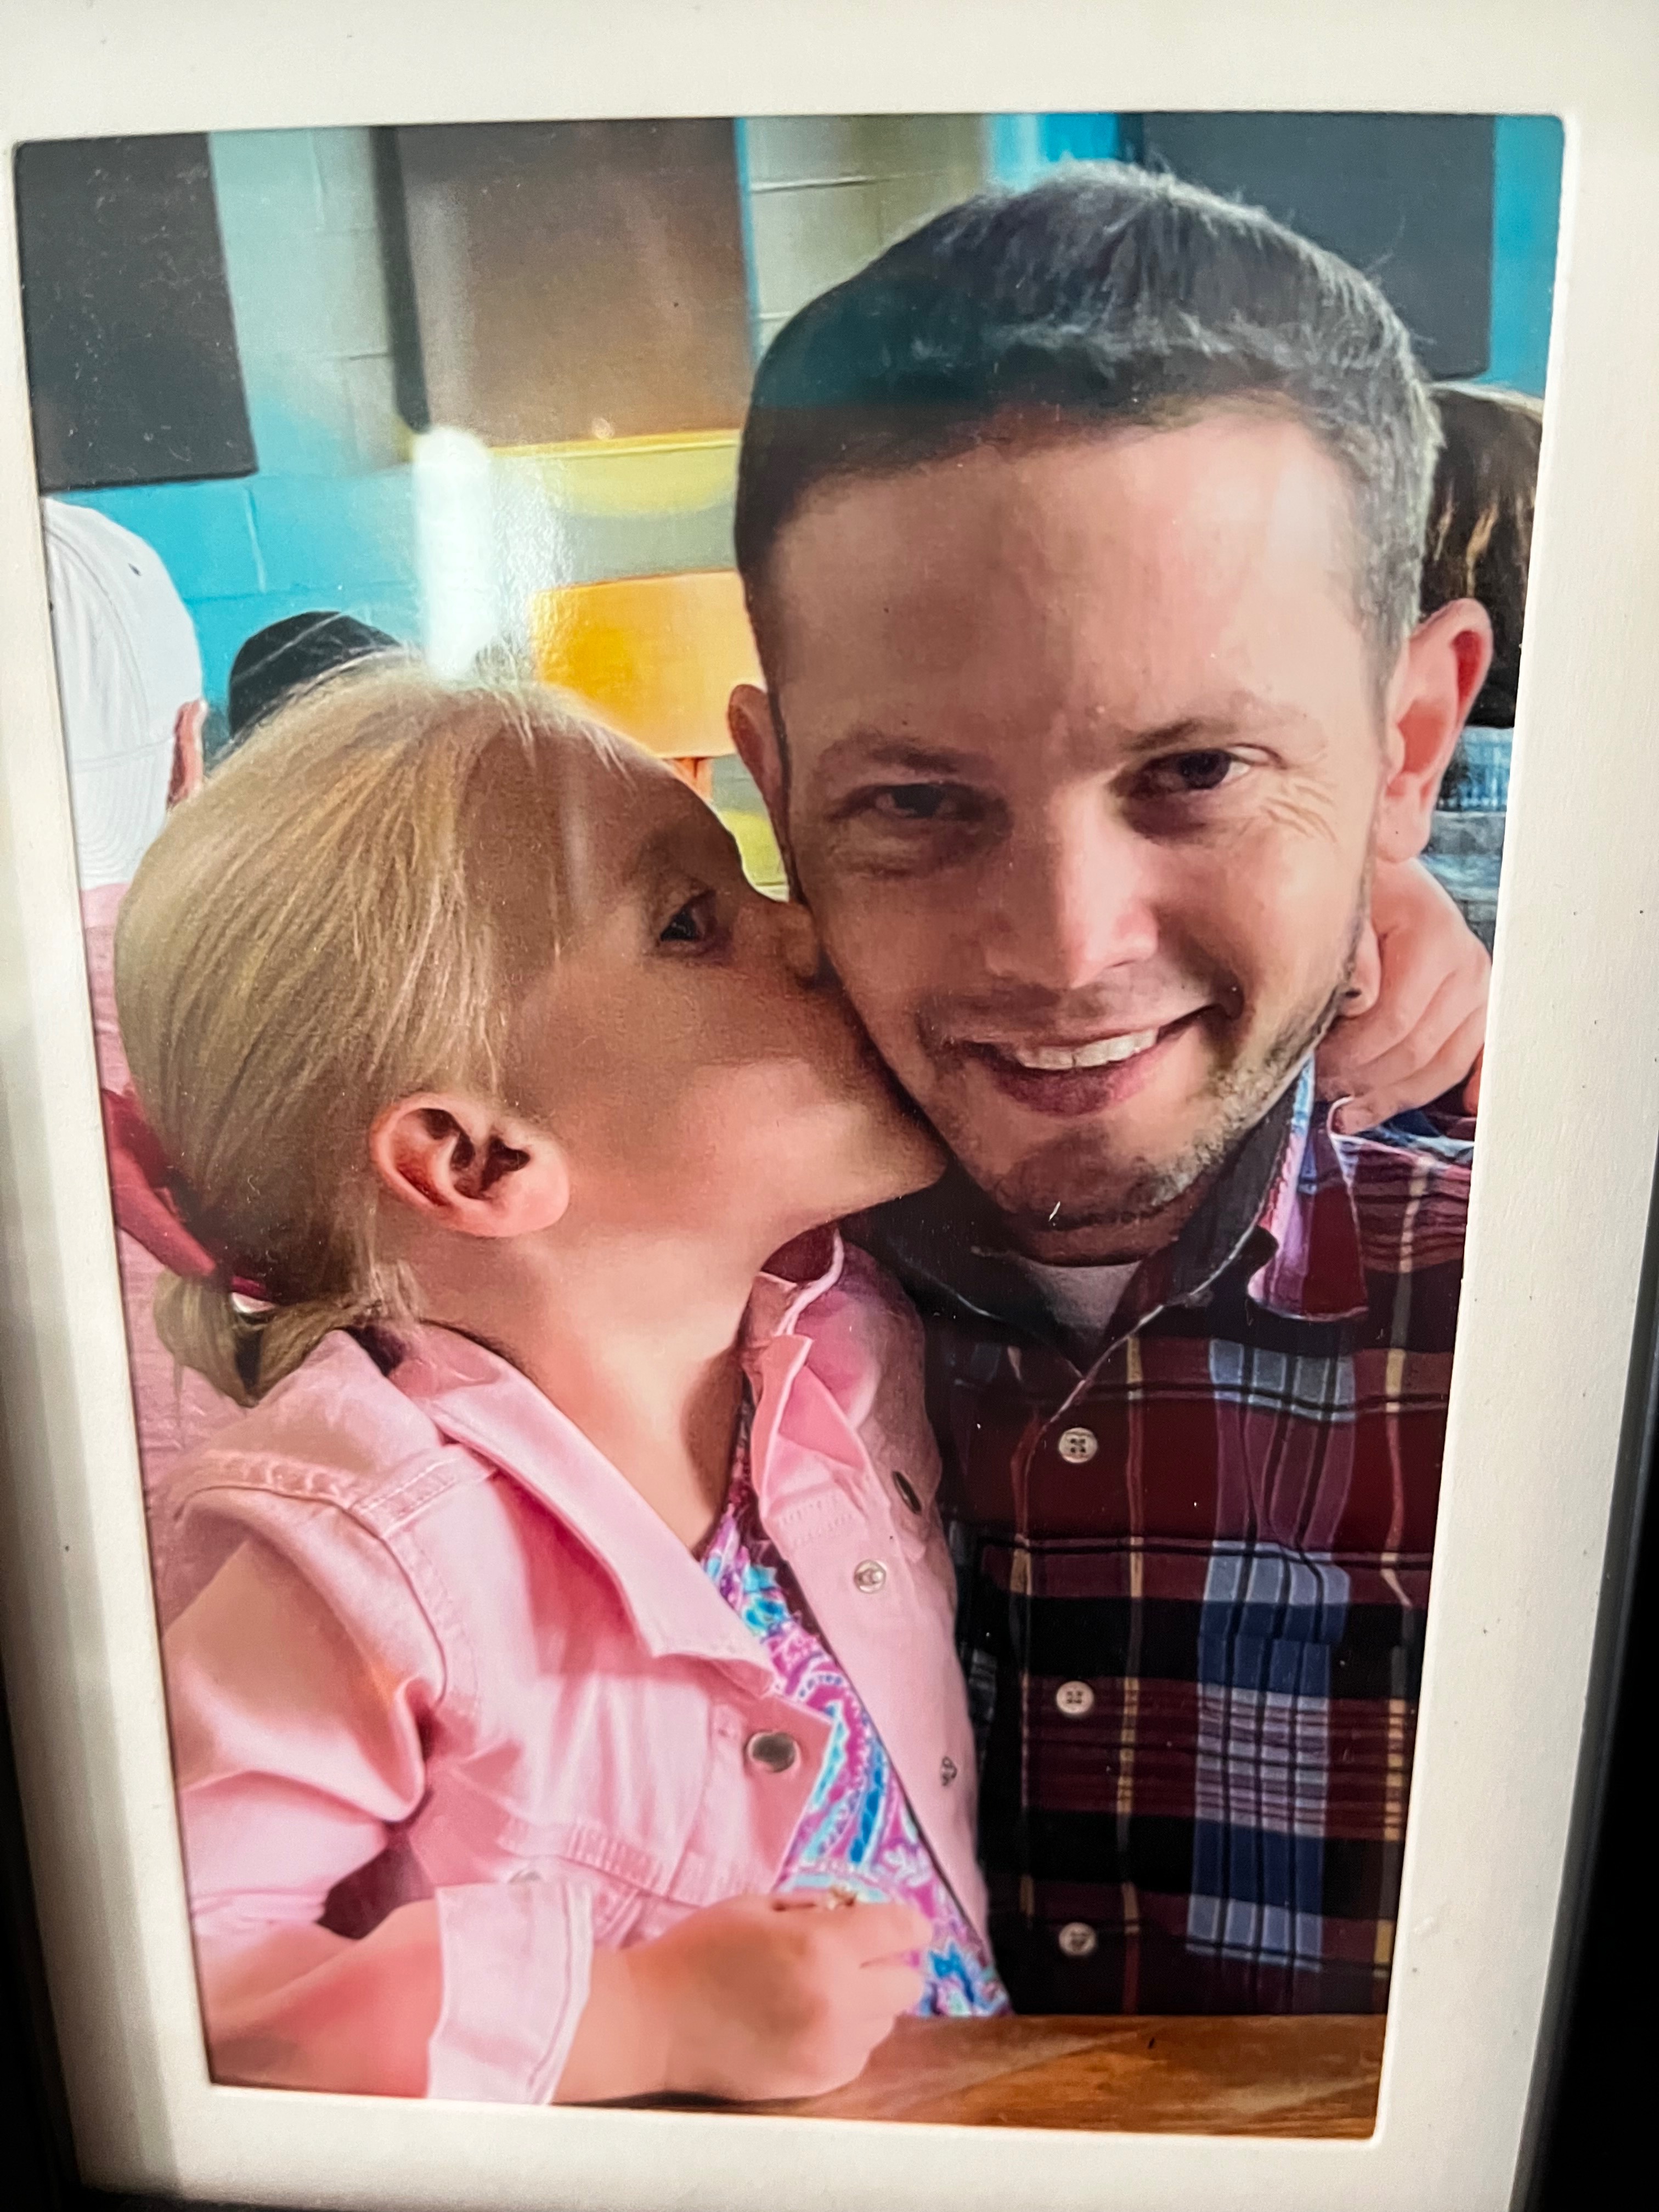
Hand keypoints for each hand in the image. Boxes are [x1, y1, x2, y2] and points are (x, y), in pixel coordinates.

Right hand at [558, 1892, 928, 2103]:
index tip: (898, 1923)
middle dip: (886, 1963)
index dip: (906, 1922)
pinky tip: (809, 2022)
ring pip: (885, 2022)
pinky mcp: (816, 2083)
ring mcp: (830, 2048)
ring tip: (823, 1990)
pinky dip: (847, 2037)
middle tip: (854, 1956)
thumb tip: (854, 1911)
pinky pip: (859, 2055)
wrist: (654, 2022)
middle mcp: (839, 2000)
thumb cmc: (701, 1951)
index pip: (902, 1929)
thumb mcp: (757, 1904)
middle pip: (906, 1981)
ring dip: (867, 2002)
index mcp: (823, 1946)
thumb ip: (814, 1905)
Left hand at [1317, 859, 1486, 1132]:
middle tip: (1318, 1089)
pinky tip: (1463, 1109)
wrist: (1376, 875)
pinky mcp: (1479, 1008)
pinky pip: (1477, 1058)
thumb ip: (1348, 950)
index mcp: (1433, 933)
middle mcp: (1466, 963)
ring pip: (1441, 1067)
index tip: (1308, 1065)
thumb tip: (1360, 999)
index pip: (1393, 1021)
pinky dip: (1468, 1087)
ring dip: (1390, 1095)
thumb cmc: (1350, 893)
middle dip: (1360, 1079)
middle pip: (1416, 1051)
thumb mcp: (1337, 907)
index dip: (1347, 1054)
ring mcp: (1477, 989)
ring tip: (1346, 1110)